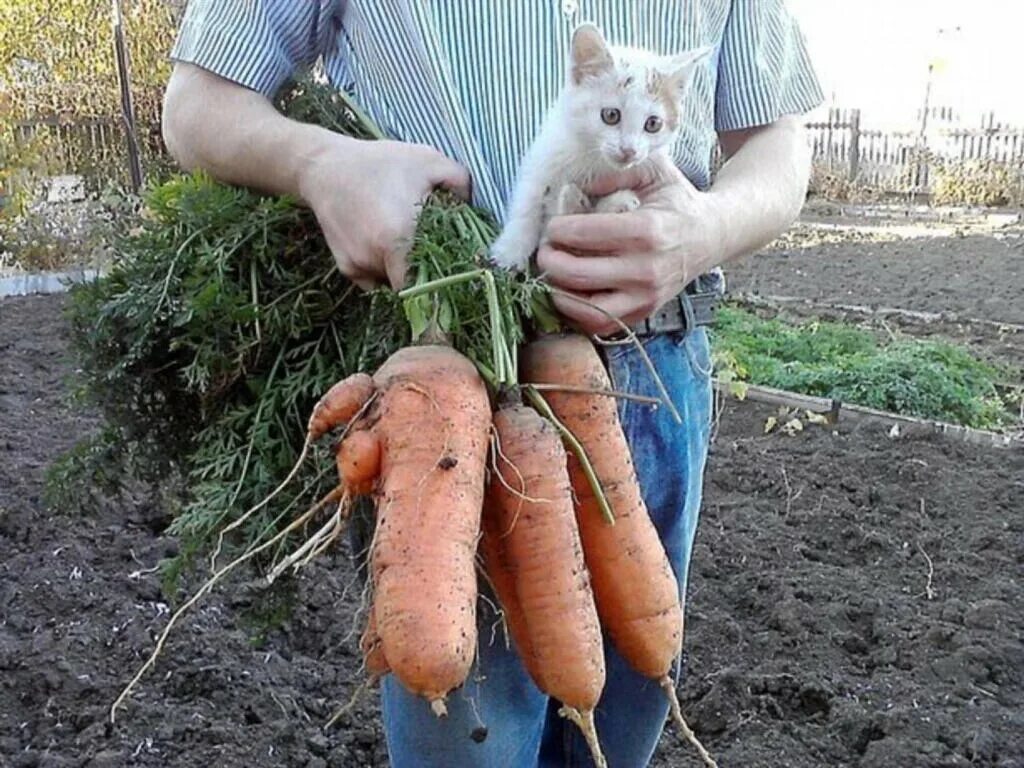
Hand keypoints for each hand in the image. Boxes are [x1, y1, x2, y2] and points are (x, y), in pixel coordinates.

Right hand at [299, 135, 470, 289]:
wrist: (323, 167)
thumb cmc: (379, 163)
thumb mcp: (426, 160)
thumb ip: (458, 182)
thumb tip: (475, 207)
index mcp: (398, 238)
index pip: (428, 285)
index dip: (444, 284)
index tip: (454, 276)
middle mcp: (375, 259)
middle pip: (413, 285)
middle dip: (426, 274)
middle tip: (433, 251)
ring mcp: (359, 266)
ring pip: (394, 283)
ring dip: (404, 268)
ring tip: (404, 238)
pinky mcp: (346, 268)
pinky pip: (375, 279)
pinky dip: (383, 268)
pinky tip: (383, 241)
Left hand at [537, 155, 722, 334]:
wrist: (711, 236)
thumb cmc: (677, 202)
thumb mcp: (653, 172)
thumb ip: (613, 174)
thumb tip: (572, 189)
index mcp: (646, 230)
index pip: (583, 234)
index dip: (557, 229)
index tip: (552, 225)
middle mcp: (646, 269)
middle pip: (577, 274)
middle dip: (549, 260)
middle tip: (545, 249)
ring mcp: (645, 297)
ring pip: (584, 308)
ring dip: (558, 291)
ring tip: (553, 273)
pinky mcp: (642, 314)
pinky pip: (598, 325)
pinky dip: (576, 313)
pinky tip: (570, 293)